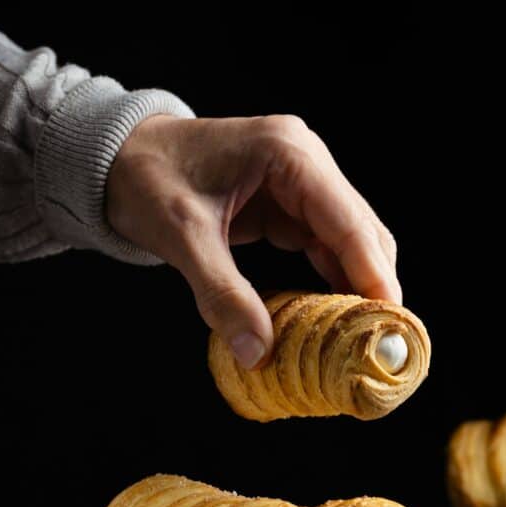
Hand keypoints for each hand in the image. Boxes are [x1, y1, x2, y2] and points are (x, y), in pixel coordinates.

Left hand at [106, 114, 400, 368]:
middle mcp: (306, 161)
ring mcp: (300, 181)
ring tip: (362, 337)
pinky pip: (322, 245)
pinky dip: (329, 279)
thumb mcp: (182, 236)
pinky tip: (331, 316)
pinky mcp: (287, 203)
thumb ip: (222, 294)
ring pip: (347, 240)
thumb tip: (256, 352)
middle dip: (372, 284)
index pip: (348, 221)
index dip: (373, 273)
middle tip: (380, 340)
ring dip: (355, 285)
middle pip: (360, 230)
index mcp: (288, 154)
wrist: (115, 154)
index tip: (389, 321)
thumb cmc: (145, 178)